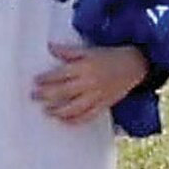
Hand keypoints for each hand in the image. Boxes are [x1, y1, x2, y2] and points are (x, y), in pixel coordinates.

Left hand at [34, 42, 148, 124]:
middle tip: (34, 97)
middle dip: (46, 95)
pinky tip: (64, 120)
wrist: (134, 65)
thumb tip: (50, 47)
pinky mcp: (103, 105)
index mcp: (85, 67)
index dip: (46, 79)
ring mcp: (96, 96)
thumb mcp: (89, 50)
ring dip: (58, 110)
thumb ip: (69, 52)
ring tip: (46, 111)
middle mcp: (89, 83)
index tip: (35, 81)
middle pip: (63, 92)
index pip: (60, 74)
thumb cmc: (110, 56)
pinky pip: (87, 116)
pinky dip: (74, 120)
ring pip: (74, 107)